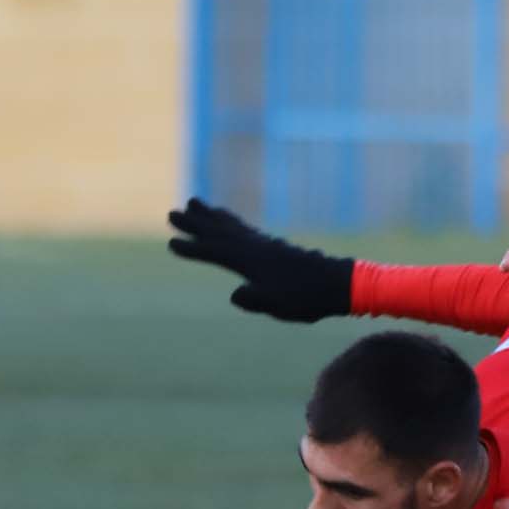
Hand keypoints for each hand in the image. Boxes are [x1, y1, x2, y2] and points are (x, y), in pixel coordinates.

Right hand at [165, 198, 354, 322]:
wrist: (337, 284)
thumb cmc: (307, 299)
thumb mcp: (280, 305)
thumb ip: (255, 300)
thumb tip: (235, 295)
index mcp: (253, 262)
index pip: (217, 253)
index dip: (194, 249)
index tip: (171, 243)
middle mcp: (256, 247)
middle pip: (220, 232)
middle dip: (196, 223)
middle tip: (171, 213)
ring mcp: (265, 244)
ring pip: (231, 226)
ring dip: (211, 216)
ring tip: (194, 203)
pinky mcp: (273, 246)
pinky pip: (244, 228)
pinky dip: (230, 221)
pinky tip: (227, 220)